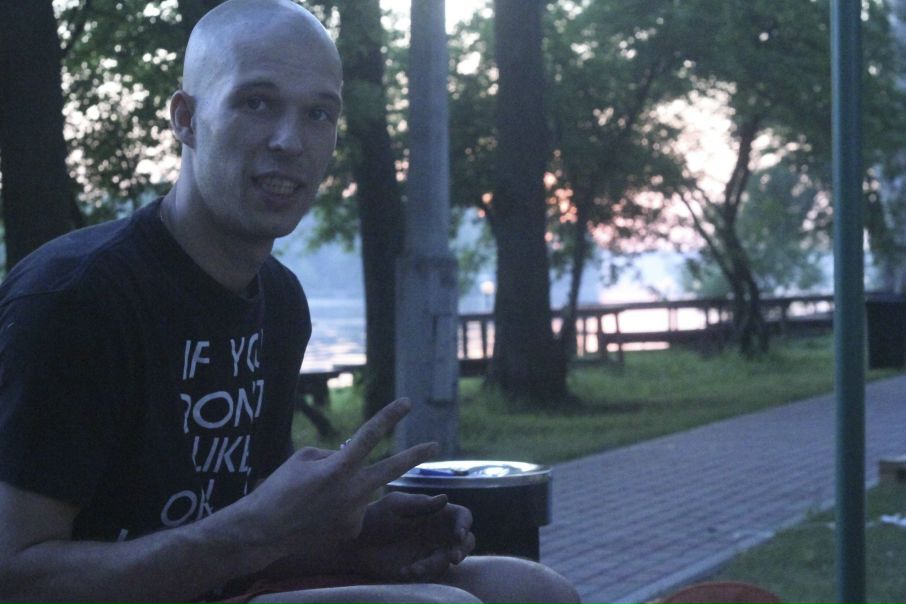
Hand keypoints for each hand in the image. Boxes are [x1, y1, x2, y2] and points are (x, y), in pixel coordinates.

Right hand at [238, 399, 439, 561]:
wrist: (263, 532)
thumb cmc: (278, 489)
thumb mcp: (303, 459)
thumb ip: (333, 455)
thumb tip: (350, 458)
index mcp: (338, 467)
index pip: (370, 435)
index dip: (390, 417)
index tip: (407, 403)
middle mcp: (352, 491)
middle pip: (392, 469)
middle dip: (415, 456)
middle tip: (435, 446)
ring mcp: (355, 513)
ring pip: (361, 490)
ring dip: (347, 489)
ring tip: (316, 499)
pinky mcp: (353, 530)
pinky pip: (353, 510)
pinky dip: (340, 508)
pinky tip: (319, 516)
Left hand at [344, 491, 475, 581]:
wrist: (355, 543)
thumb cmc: (375, 516)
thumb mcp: (394, 505)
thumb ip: (419, 504)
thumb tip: (445, 499)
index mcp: (436, 512)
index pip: (462, 516)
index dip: (464, 525)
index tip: (458, 535)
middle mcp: (438, 532)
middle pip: (466, 541)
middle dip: (463, 550)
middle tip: (453, 558)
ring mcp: (431, 551)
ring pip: (448, 560)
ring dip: (435, 565)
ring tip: (414, 568)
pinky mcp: (421, 568)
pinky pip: (432, 573)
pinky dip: (421, 573)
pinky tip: (404, 571)